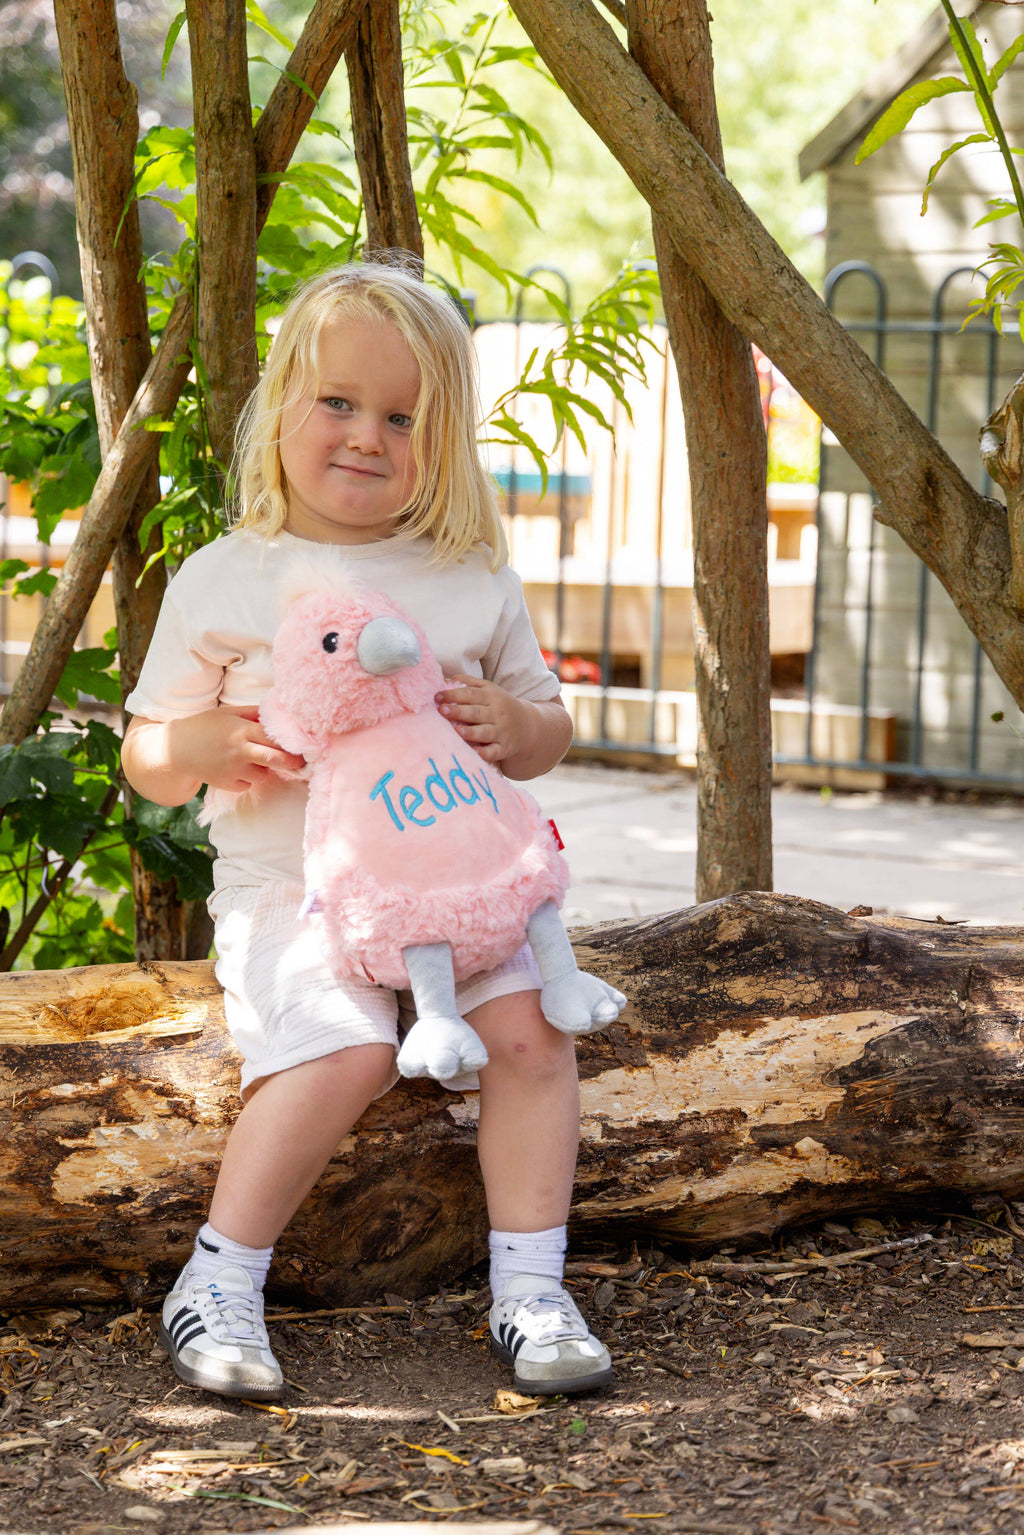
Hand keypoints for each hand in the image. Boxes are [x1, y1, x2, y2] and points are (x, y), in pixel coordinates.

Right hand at [167, 706, 305, 793]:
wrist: (175, 749)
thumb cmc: (203, 726)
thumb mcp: (227, 713)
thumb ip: (253, 713)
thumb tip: (277, 712)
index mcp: (242, 731)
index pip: (275, 738)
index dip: (292, 742)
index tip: (305, 745)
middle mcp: (240, 751)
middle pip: (276, 759)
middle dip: (293, 762)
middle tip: (301, 762)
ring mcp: (233, 770)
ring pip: (263, 775)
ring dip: (264, 769)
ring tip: (253, 760)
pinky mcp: (226, 784)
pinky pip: (247, 785)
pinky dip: (247, 779)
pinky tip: (237, 769)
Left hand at [436, 675, 532, 765]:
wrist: (529, 726)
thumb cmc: (501, 706)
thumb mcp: (490, 690)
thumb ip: (470, 683)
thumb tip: (446, 679)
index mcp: (492, 697)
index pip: (471, 694)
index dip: (454, 694)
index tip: (437, 697)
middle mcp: (497, 713)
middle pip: (476, 712)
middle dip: (459, 711)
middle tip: (442, 711)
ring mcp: (502, 731)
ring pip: (485, 732)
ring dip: (471, 732)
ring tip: (456, 731)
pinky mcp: (504, 748)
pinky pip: (494, 752)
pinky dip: (486, 753)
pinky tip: (475, 753)